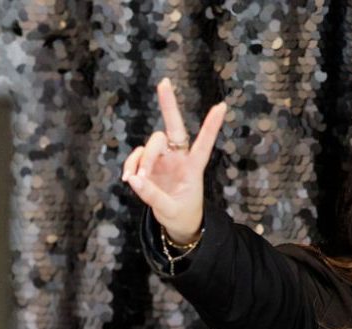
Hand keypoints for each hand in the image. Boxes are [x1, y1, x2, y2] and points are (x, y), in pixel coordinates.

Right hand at [121, 77, 226, 243]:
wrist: (176, 224)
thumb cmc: (181, 215)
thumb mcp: (170, 211)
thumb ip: (152, 196)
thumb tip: (134, 179)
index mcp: (193, 168)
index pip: (204, 144)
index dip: (212, 126)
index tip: (222, 106)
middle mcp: (179, 159)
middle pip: (173, 128)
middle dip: (168, 105)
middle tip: (164, 82)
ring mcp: (163, 160)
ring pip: (150, 144)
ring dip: (142, 159)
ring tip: (136, 179)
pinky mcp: (148, 166)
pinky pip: (136, 158)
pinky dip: (131, 166)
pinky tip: (129, 179)